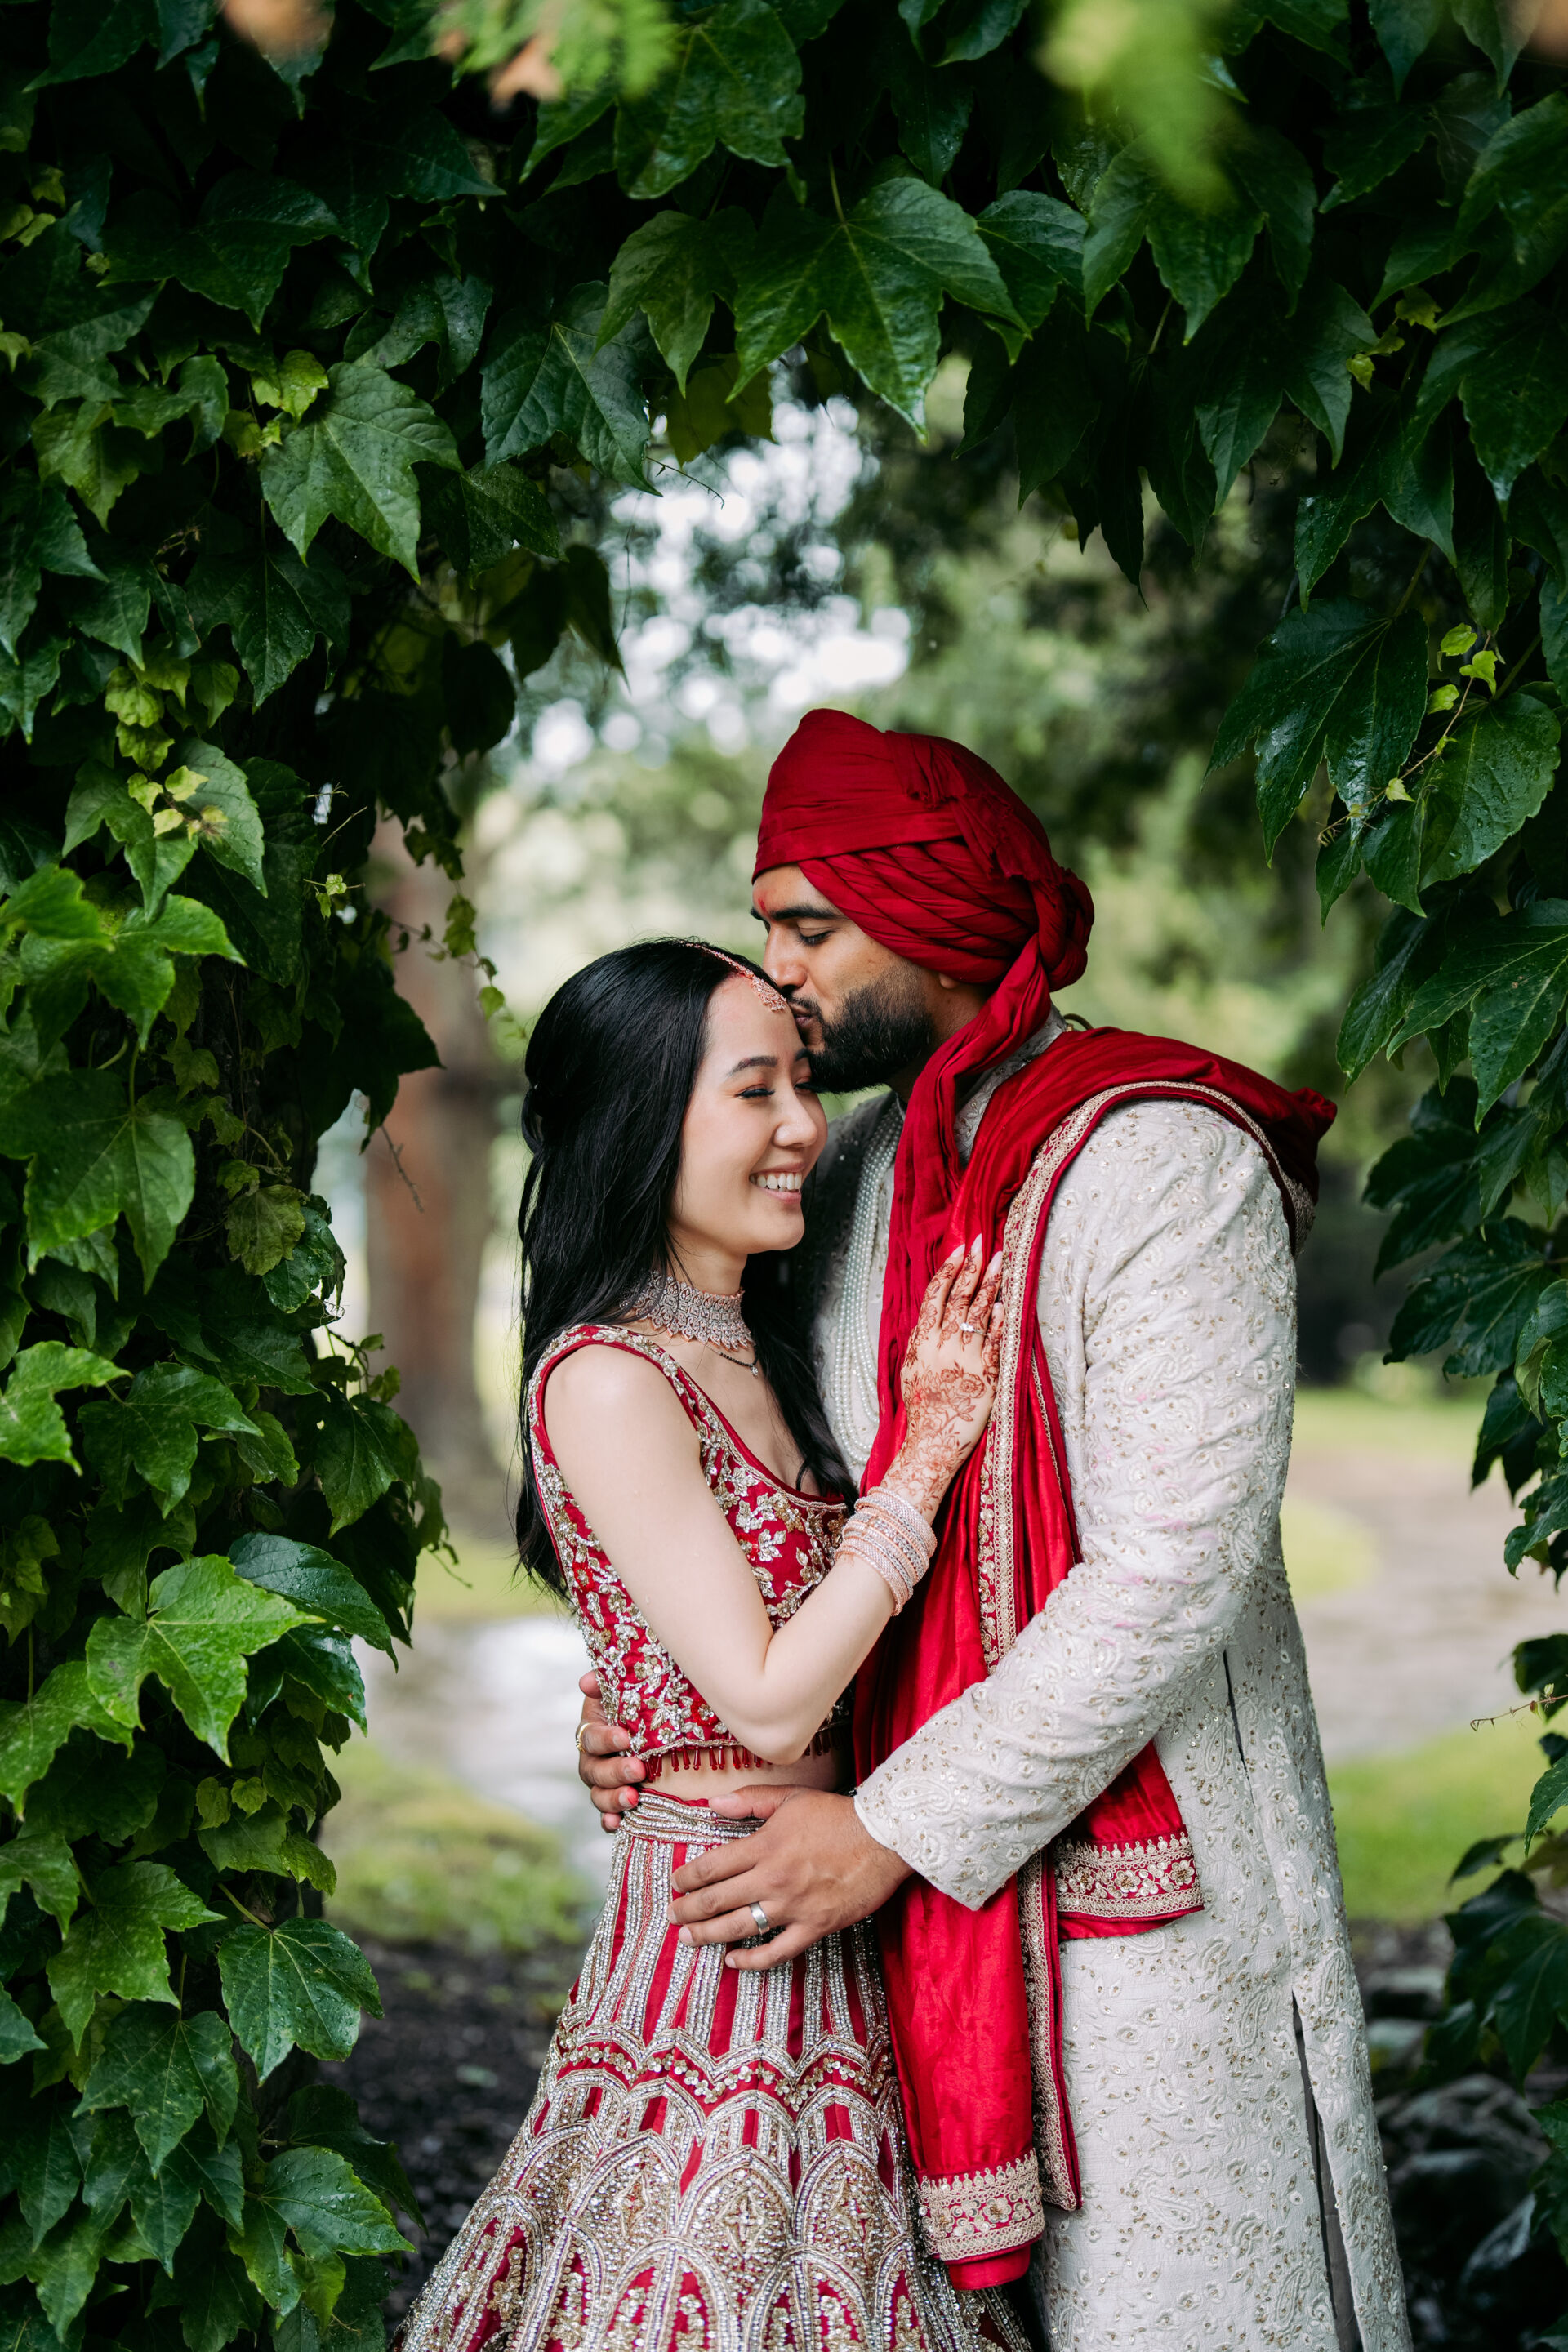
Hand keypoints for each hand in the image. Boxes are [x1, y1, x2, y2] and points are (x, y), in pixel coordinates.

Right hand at [574, 1670, 644, 1830]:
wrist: (654, 1724)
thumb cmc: (637, 1705)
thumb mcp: (623, 1690)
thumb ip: (605, 1683)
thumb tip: (586, 1682)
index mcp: (593, 1731)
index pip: (591, 1737)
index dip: (605, 1739)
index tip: (625, 1737)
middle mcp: (593, 1759)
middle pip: (593, 1770)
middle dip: (614, 1772)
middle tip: (638, 1769)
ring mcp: (602, 1783)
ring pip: (598, 1795)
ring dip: (612, 1799)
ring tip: (633, 1798)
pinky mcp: (615, 1801)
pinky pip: (606, 1816)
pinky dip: (609, 1821)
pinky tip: (617, 1824)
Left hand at [668, 1786, 911, 1969]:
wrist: (882, 1838)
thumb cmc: (836, 1815)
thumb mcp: (791, 1797)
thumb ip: (750, 1800)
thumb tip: (714, 1803)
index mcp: (764, 1846)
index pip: (712, 1867)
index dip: (687, 1877)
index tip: (676, 1883)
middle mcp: (773, 1879)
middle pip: (717, 1900)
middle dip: (687, 1909)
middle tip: (672, 1914)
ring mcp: (793, 1907)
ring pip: (738, 1927)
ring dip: (707, 1935)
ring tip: (688, 1938)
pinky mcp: (814, 1927)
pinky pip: (777, 1951)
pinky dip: (752, 1960)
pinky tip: (733, 1961)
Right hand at [891, 1238, 1004, 1518]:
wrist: (933, 1442)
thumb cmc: (922, 1407)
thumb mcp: (912, 1368)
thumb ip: (922, 1341)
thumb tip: (931, 1315)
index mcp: (923, 1341)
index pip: (936, 1295)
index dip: (949, 1269)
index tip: (961, 1248)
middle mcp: (943, 1345)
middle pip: (959, 1296)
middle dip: (972, 1267)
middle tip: (983, 1242)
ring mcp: (966, 1358)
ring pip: (978, 1312)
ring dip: (990, 1284)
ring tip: (1000, 1260)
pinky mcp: (986, 1374)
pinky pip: (995, 1341)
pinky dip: (1000, 1321)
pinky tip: (1006, 1303)